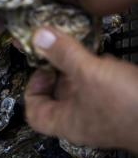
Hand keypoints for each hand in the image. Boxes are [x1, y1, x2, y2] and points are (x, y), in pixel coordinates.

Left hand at [25, 27, 137, 151]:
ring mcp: (101, 114)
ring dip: (79, 68)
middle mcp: (80, 121)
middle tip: (61, 50)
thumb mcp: (89, 73)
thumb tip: (37, 35)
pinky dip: (99, 72)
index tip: (43, 68)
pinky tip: (106, 59)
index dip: (32, 90)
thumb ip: (63, 54)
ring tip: (83, 51)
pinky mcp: (119, 106)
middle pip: (57, 96)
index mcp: (65, 121)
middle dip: (58, 71)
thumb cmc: (125, 102)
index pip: (34, 113)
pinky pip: (100, 88)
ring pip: (80, 89)